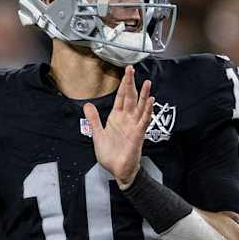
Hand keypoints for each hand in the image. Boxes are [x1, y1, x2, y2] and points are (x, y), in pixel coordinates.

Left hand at [85, 65, 152, 189]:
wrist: (117, 170)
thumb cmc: (110, 154)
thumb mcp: (98, 134)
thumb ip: (94, 119)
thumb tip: (88, 105)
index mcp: (116, 118)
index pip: (121, 97)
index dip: (123, 84)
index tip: (126, 72)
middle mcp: (126, 119)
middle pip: (130, 98)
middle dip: (131, 84)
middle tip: (132, 69)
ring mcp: (133, 126)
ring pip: (140, 107)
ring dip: (144, 95)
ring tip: (147, 82)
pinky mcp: (138, 134)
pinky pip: (144, 120)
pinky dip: (147, 110)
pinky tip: (150, 100)